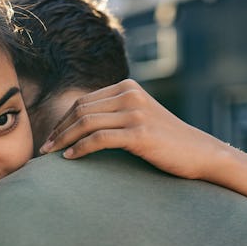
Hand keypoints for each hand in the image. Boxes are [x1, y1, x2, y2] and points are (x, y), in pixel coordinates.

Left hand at [40, 79, 228, 179]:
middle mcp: (130, 95)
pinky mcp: (140, 133)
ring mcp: (136, 112)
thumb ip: (114, 113)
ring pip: (85, 123)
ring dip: (63, 139)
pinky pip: (98, 139)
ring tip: (51, 154)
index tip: (51, 137)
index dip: (63, 120)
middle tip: (44, 148)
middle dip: (59, 130)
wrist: (201, 153)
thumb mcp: (139, 117)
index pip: (83, 102)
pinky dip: (80, 148)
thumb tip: (78, 125)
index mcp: (127, 87)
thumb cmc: (166, 141)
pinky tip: (70, 158)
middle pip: (80, 110)